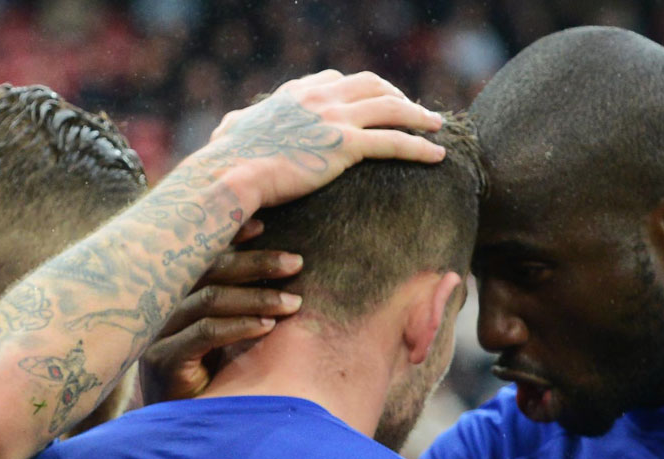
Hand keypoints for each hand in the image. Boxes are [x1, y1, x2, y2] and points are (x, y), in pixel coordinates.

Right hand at [139, 240, 304, 403]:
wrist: (183, 432)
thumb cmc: (212, 381)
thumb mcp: (228, 337)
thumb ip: (241, 304)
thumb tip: (284, 272)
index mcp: (176, 293)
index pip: (202, 254)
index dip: (231, 236)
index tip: (264, 225)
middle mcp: (162, 306)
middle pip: (209, 269)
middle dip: (257, 263)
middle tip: (296, 263)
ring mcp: (159, 332)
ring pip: (210, 298)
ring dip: (257, 296)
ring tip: (294, 303)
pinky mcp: (162, 360)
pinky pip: (205, 332)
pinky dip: (240, 326)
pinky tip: (267, 327)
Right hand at [202, 70, 444, 211]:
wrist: (232, 174)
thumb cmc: (226, 162)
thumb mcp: (231, 132)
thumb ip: (239, 124)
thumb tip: (228, 128)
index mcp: (294, 94)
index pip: (335, 80)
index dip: (360, 89)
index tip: (375, 99)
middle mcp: (318, 97)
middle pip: (371, 84)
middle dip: (396, 94)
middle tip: (413, 110)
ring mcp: (334, 118)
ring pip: (390, 108)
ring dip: (418, 115)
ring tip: (436, 126)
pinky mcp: (346, 145)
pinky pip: (394, 142)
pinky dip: (420, 147)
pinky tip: (437, 156)